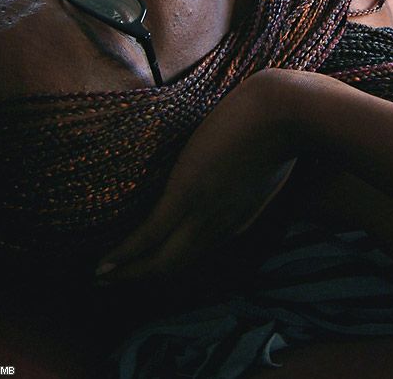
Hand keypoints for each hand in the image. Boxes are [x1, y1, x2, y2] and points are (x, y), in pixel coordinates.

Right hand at [95, 69, 298, 282]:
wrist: (290, 111)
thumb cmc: (285, 122)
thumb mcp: (270, 155)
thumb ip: (253, 169)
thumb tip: (238, 165)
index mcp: (241, 216)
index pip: (203, 246)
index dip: (175, 257)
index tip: (151, 261)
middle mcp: (223, 224)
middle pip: (180, 263)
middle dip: (146, 277)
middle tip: (113, 282)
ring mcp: (205, 211)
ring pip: (164, 259)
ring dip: (131, 273)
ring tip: (102, 279)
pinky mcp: (188, 194)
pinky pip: (151, 235)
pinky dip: (127, 254)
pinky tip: (105, 265)